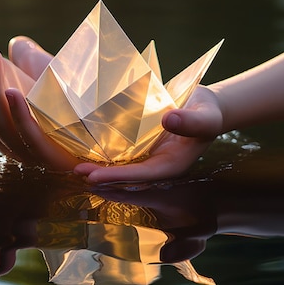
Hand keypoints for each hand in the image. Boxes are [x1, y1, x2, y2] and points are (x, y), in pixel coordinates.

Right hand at [0, 37, 81, 170]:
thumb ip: (31, 62)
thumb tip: (14, 45)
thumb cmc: (79, 103)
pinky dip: (19, 116)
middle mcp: (14, 143)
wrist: (114, 127)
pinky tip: (12, 92)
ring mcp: (32, 154)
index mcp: (9, 126)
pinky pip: (31, 138)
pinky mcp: (54, 159)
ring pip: (4, 124)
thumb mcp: (50, 79)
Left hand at [74, 85, 223, 182]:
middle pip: (128, 177)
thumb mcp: (205, 116)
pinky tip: (87, 152)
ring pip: (122, 167)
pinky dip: (106, 155)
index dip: (118, 178)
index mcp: (173, 165)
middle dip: (103, 177)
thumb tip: (168, 120)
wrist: (204, 106)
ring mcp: (149, 157)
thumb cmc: (208, 113)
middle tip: (77, 173)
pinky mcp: (143, 146)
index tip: (94, 177)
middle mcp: (158, 165)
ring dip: (100, 168)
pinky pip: (123, 154)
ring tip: (75, 167)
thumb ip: (190, 122)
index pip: (142, 175)